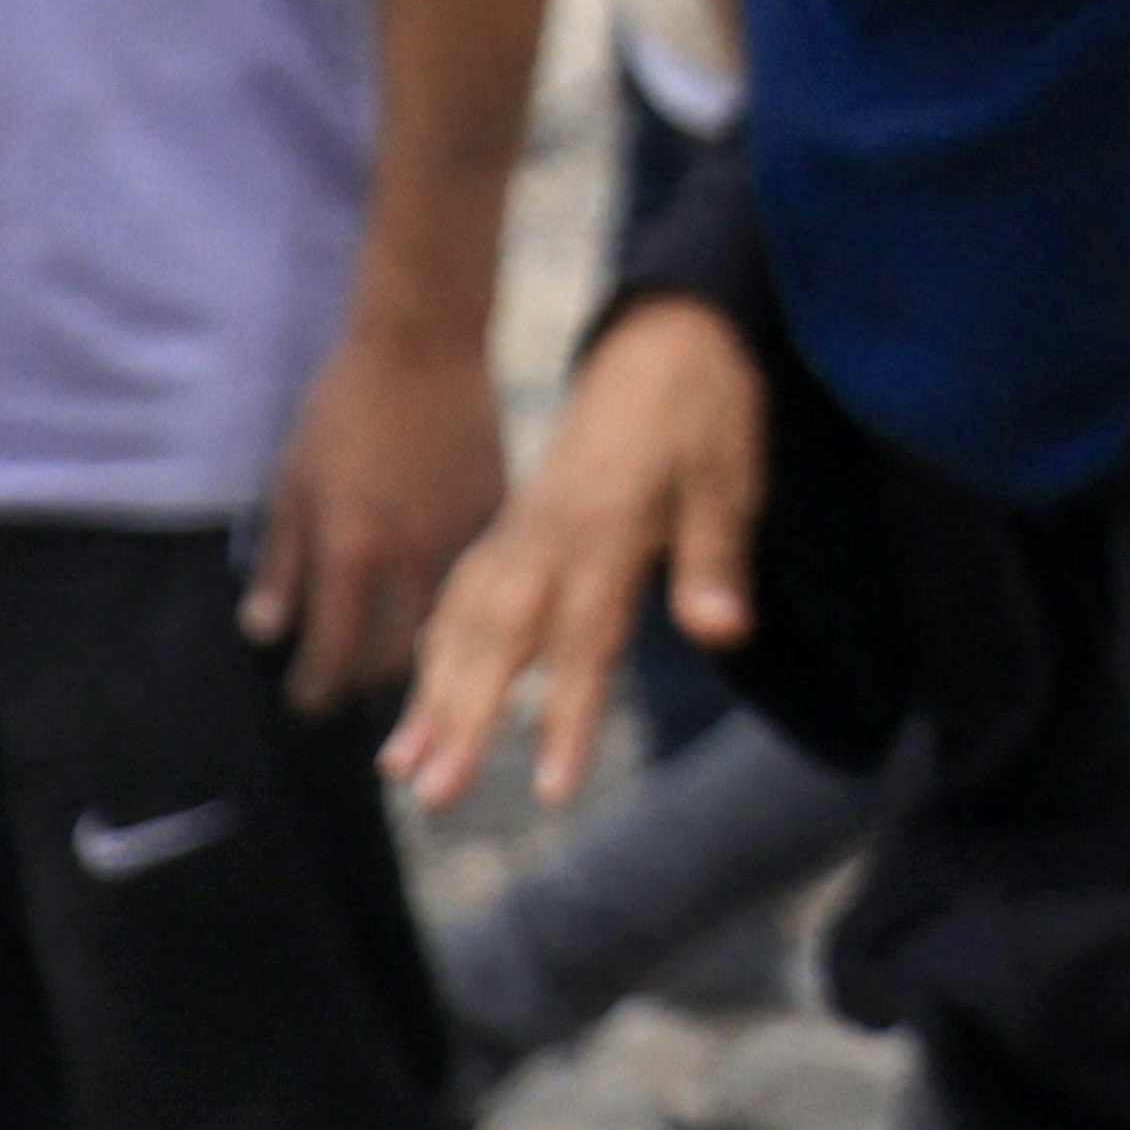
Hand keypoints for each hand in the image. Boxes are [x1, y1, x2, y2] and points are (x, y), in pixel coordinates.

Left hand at [252, 324, 512, 709]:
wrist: (425, 348)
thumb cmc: (345, 410)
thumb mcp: (293, 483)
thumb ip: (281, 565)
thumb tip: (266, 633)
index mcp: (352, 551)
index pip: (333, 654)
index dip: (315, 690)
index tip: (307, 700)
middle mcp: (412, 560)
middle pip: (395, 660)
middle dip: (365, 683)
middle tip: (348, 683)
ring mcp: (463, 543)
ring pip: (444, 629)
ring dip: (413, 652)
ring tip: (392, 656)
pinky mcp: (497, 520)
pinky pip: (475, 582)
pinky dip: (452, 601)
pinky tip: (436, 599)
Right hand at [394, 298, 766, 808]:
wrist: (662, 333)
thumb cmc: (705, 408)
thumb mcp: (731, 474)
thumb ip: (717, 556)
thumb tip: (721, 633)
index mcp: (607, 526)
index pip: (586, 639)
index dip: (569, 717)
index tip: (552, 790)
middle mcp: (547, 534)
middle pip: (498, 640)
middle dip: (462, 721)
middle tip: (432, 796)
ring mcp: (520, 528)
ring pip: (461, 620)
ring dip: (430, 695)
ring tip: (398, 769)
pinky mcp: (509, 523)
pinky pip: (458, 591)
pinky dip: (431, 646)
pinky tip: (414, 694)